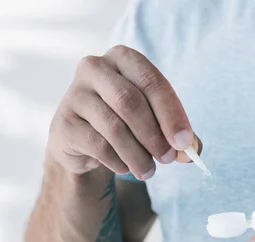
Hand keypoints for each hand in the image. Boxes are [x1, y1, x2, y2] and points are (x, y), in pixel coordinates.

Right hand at [48, 45, 199, 179]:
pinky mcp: (63, 123)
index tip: (184, 143)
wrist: (85, 143)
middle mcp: (94, 68)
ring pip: (114, 127)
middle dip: (154, 135)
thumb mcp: (157, 123)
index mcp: (123, 58)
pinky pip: (98, 145)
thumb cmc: (128, 123)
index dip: (171, 114)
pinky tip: (125, 168)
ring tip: (149, 171)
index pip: (152, 82)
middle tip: (168, 159)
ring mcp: (74, 94)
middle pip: (130, 102)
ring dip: (138, 155)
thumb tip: (191, 150)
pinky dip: (118, 161)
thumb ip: (178, 135)